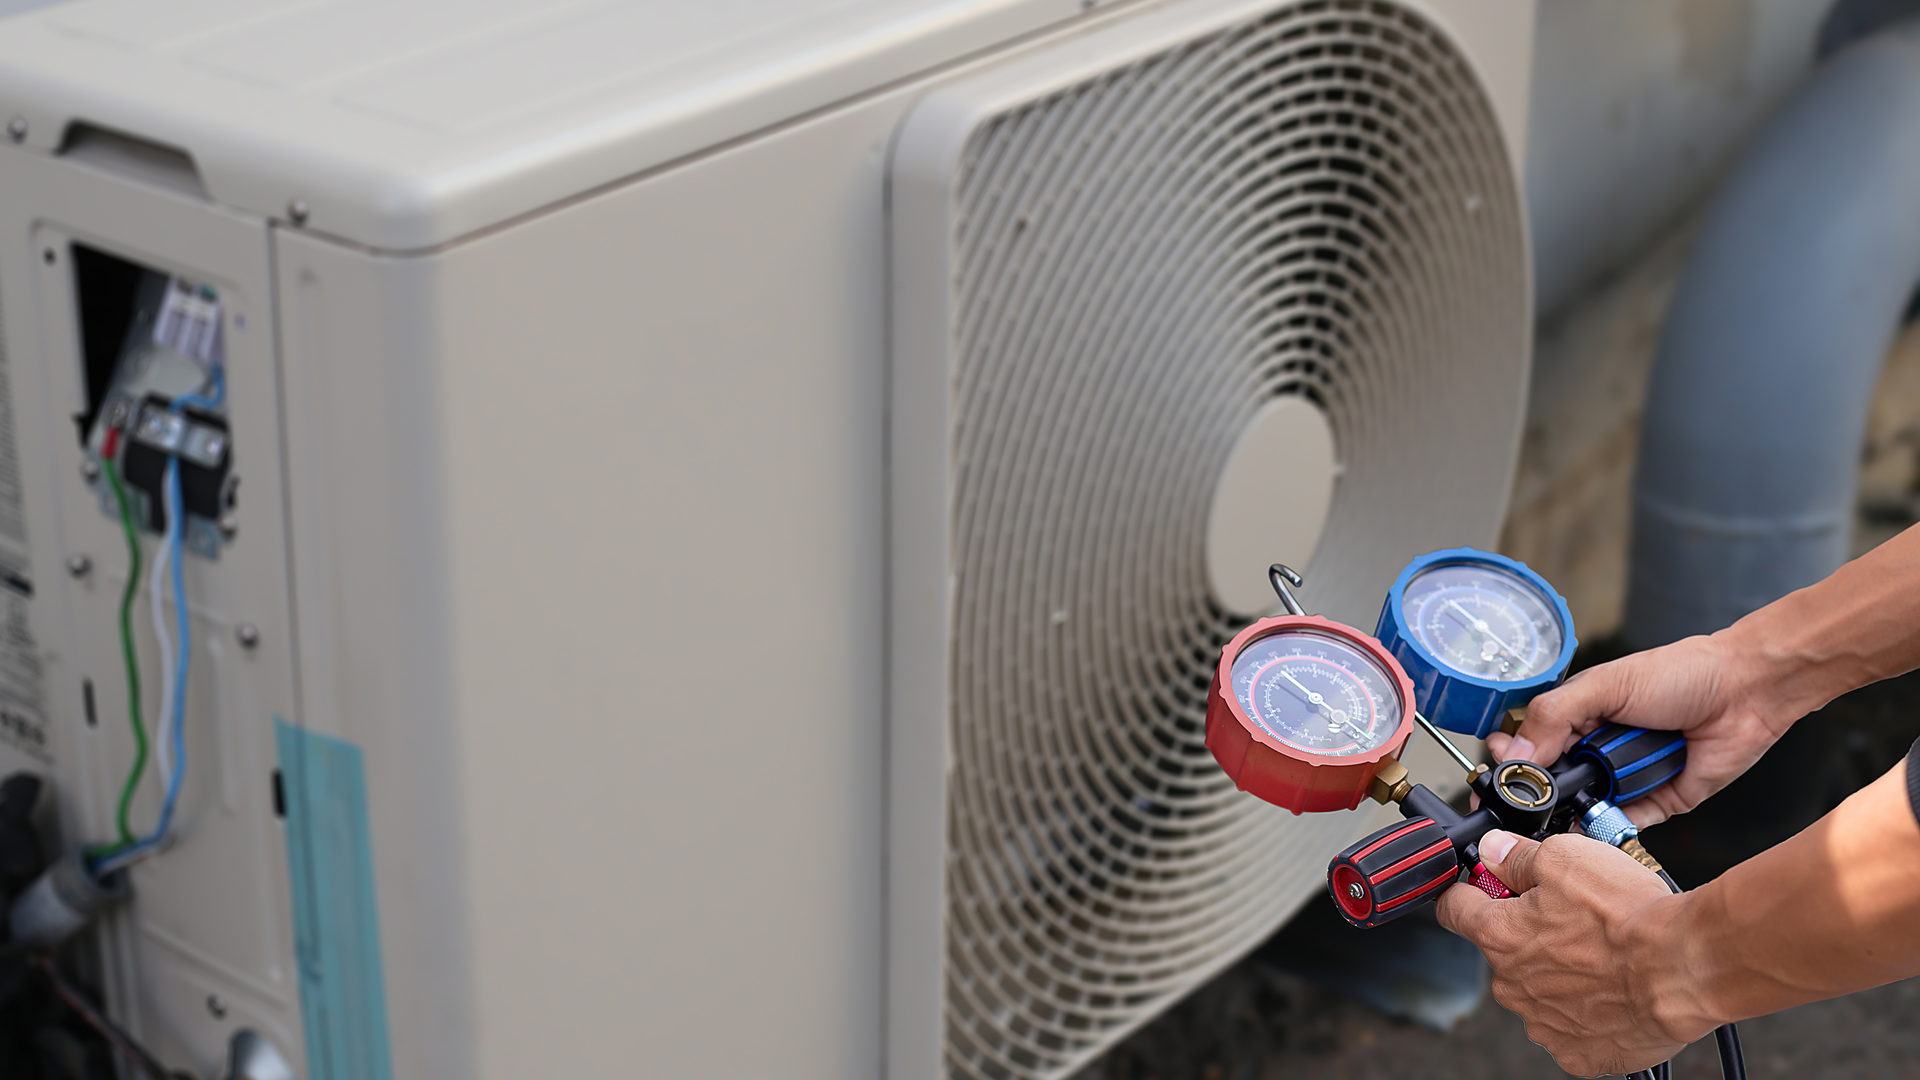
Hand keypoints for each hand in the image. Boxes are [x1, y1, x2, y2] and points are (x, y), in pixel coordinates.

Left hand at [1437, 831, 1701, 1076]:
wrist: (1684, 968)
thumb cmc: (1629, 916)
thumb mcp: (1565, 857)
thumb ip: (1517, 855)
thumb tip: (1493, 850)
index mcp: (1499, 936)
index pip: (1453, 909)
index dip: (1468, 890)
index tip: (1483, 884)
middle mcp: (1512, 985)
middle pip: (1503, 950)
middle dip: (1529, 931)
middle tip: (1572, 917)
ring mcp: (1544, 1024)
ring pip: (1539, 990)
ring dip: (1560, 972)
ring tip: (1603, 954)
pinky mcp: (1578, 1054)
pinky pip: (1571, 1027)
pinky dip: (1588, 1010)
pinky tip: (1614, 989)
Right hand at [1484, 634, 1790, 826]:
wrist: (1746, 692)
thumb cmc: (1683, 673)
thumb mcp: (1606, 684)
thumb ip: (1555, 714)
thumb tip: (1515, 750)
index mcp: (1580, 716)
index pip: (1532, 743)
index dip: (1514, 759)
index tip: (1498, 771)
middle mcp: (1599, 749)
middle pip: (1554, 781)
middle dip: (1540, 791)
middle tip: (1526, 797)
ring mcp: (1626, 777)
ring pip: (1584, 806)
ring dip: (1574, 810)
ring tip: (1562, 810)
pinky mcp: (1657, 802)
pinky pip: (1623, 823)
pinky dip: (1609, 827)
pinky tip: (1595, 825)